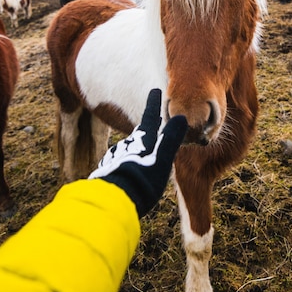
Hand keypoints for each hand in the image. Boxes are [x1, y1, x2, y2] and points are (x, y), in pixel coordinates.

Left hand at [89, 89, 186, 217]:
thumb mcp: (162, 160)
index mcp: (143, 140)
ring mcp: (117, 157)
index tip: (155, 91)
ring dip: (135, 150)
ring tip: (141, 156)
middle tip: (150, 125)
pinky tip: (128, 174)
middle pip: (139, 133)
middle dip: (145, 130)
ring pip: (129, 149)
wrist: (113, 200)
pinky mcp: (109, 171)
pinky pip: (120, 164)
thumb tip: (182, 117)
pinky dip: (127, 165)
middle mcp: (128, 144)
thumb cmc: (143, 180)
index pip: (150, 117)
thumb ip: (171, 139)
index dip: (154, 104)